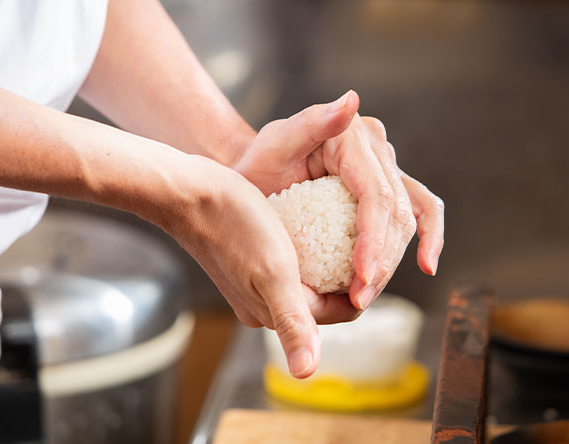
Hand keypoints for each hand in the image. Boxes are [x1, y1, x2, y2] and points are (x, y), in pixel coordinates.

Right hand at [154, 156, 350, 377]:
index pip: (340, 312)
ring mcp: (256, 283)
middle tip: (368, 237)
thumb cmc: (232, 225)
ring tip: (347, 229)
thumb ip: (293, 322)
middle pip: (326, 297)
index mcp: (273, 315)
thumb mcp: (273, 271)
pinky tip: (316, 222)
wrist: (190, 194)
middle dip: (349, 273)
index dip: (364, 287)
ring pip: (311, 277)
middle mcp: (265, 305)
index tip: (378, 254)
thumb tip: (306, 374)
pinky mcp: (250, 261)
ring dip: (330, 259)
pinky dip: (308, 247)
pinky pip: (293, 260)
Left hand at [233, 91, 444, 313]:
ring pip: (409, 217)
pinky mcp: (388, 185)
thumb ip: (312, 122)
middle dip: (383, 259)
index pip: (376, 194)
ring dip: (394, 261)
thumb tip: (351, 100)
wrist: (256, 170)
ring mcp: (386, 166)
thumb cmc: (259, 161)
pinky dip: (426, 237)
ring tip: (366, 296)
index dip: (374, 239)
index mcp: (354, 137)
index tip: (362, 278)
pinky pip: (418, 210)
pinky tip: (426, 265)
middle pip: (397, 211)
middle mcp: (378, 148)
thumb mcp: (275, 143)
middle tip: (359, 299)